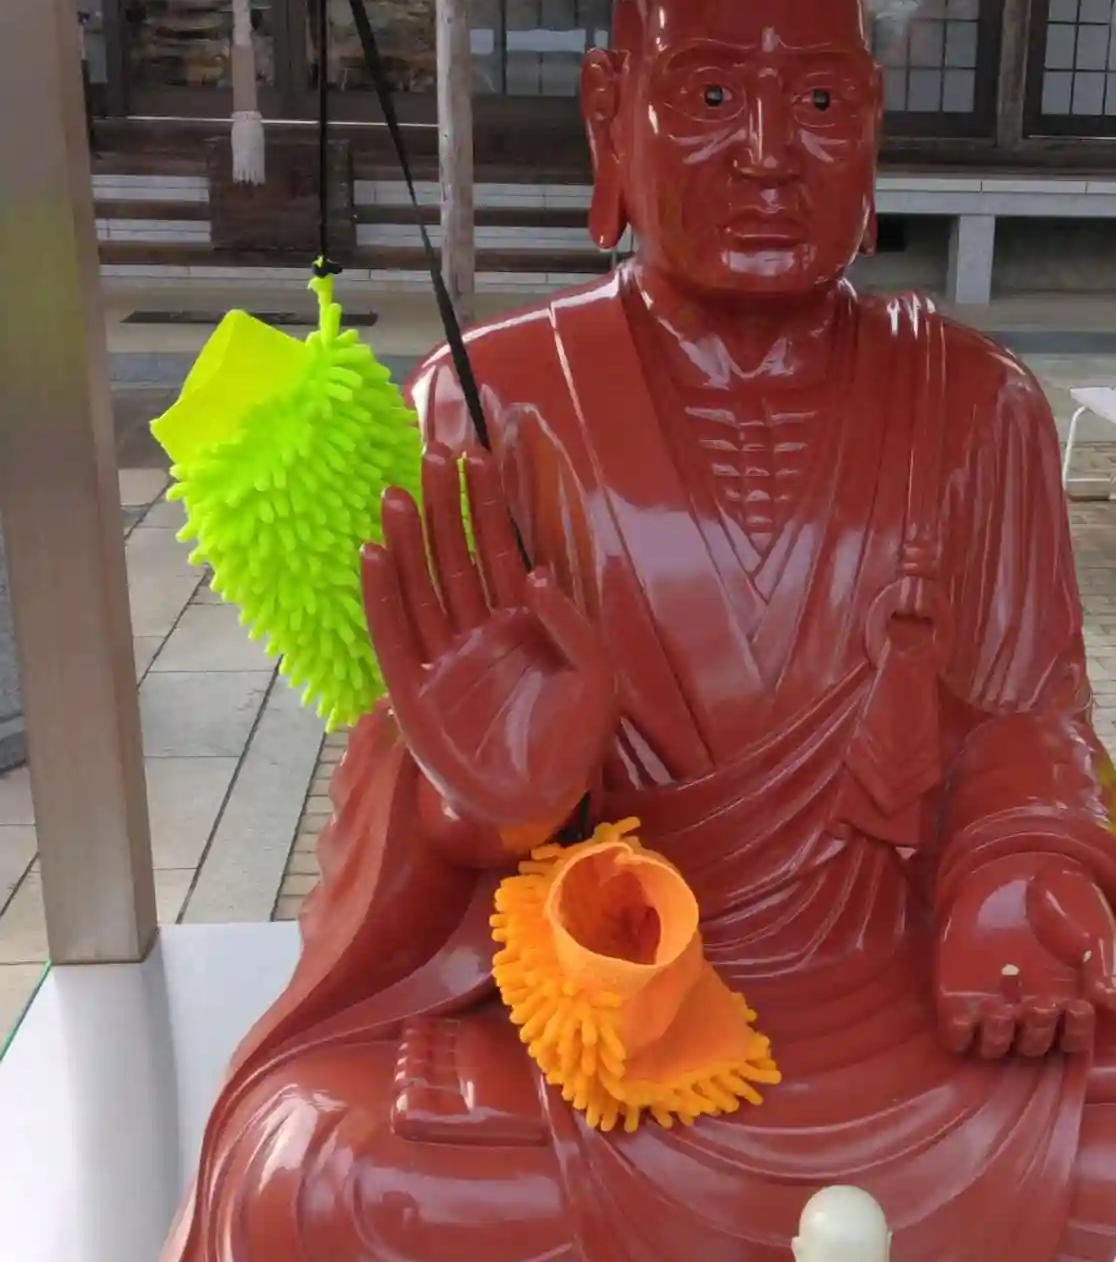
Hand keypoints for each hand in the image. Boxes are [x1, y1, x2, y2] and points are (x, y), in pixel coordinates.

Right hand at [362, 446, 615, 839]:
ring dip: (408, 542)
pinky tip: (373, 554)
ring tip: (396, 494)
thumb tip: (533, 575)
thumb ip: (572, 625)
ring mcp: (443, 659)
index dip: (486, 506)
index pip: (499, 551)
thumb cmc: (570, 745)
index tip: (474, 457)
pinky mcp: (413, 690)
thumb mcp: (597, 680)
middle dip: (444, 508)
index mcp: (522, 625)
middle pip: (455, 557)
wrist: (535, 806)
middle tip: (432, 455)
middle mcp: (478, 633)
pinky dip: (381, 597)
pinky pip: (393, 635)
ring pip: (421, 587)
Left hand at [936, 854, 1115, 1058]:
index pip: (1073, 1041)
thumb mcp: (1096, 932)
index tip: (1079, 1006)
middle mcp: (1029, 1010)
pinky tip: (969, 1016)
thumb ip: (1105, 968)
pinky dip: (961, 1034)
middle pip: (1034, 1047)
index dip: (1076, 1033)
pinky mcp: (958, 993)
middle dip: (1039, 1031)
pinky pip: (956, 1033)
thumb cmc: (1068, 904)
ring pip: (995, 1047)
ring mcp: (993, 1004)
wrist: (1021, 872)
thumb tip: (1109, 1004)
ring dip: (1000, 1038)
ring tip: (1005, 1010)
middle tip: (1041, 1003)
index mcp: (1066, 1003)